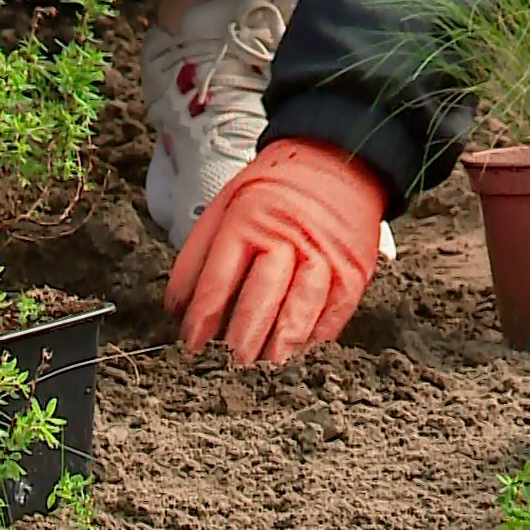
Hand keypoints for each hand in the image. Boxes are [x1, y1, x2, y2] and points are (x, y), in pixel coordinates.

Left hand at [164, 138, 384, 365]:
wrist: (336, 159)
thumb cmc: (273, 189)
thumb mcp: (224, 205)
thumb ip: (197, 255)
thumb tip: (176, 306)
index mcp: (248, 220)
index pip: (219, 280)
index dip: (202, 319)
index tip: (192, 345)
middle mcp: (287, 238)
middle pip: (261, 298)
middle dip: (243, 338)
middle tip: (230, 366)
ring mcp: (324, 255)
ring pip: (300, 309)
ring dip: (281, 345)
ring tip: (265, 369)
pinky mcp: (353, 270)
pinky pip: (335, 312)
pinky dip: (317, 337)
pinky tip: (300, 353)